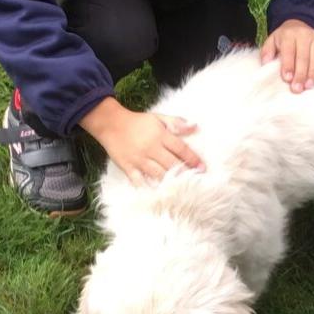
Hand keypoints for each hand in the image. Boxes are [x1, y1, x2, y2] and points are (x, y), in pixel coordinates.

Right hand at [81, 97, 203, 183]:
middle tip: (197, 182)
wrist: (111, 124)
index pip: (180, 148)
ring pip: (158, 174)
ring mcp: (139, 159)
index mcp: (160, 135)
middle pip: (172, 164)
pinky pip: (139, 181)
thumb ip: (176, 122)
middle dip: (185, 173)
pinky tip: (158, 196)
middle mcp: (151, 148)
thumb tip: (195, 126)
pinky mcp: (128, 167)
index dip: (193, 158)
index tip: (202, 168)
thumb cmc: (138, 122)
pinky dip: (148, 189)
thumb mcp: (158, 117)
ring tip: (183, 191)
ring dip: (171, 182)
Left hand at [261, 19, 313, 92]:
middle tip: (297, 88)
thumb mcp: (271, 41)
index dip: (288, 65)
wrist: (298, 26)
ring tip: (309, 86)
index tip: (287, 79)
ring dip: (313, 73)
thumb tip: (265, 62)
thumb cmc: (283, 40)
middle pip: (303, 57)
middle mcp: (304, 35)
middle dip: (300, 74)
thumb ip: (267, 51)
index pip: (289, 52)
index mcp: (289, 35)